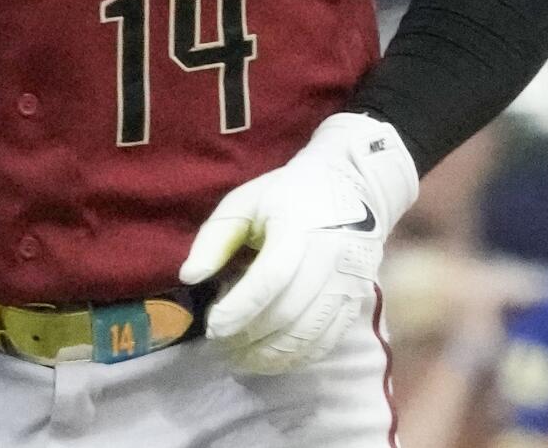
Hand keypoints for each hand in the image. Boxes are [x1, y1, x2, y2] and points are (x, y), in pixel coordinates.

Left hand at [180, 113, 418, 374]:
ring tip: (239, 358)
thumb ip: (215, 237)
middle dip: (249, 337)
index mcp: (299, 226)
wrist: (352, 188)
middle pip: (288, 312)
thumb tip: (190, 277)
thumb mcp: (244, 203)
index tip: (212, 327)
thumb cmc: (287, 195)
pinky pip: (327, 341)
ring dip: (270, 355)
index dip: (239, 308)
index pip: (270, 278)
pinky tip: (271, 359)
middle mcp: (330, 257)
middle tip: (219, 347)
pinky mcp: (357, 301)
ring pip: (308, 334)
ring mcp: (348, 282)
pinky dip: (296, 357)